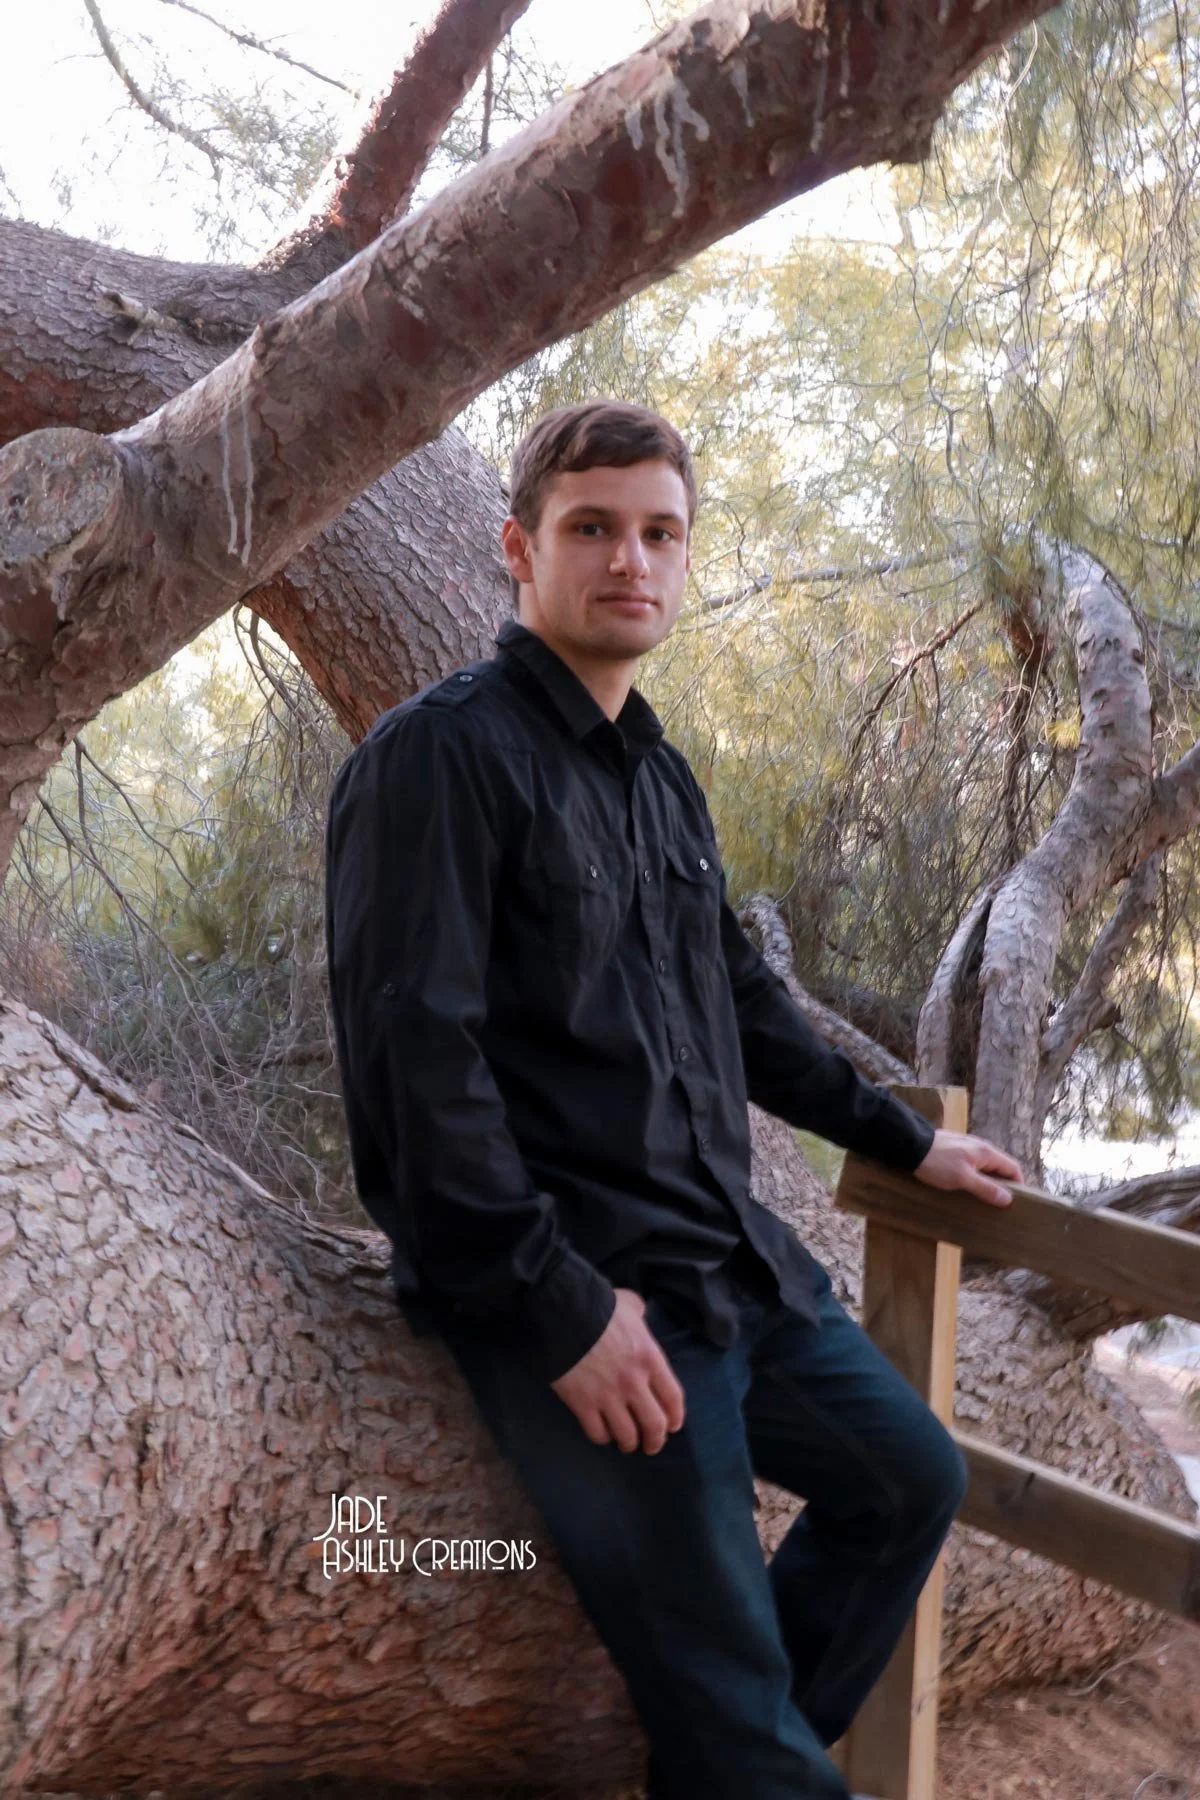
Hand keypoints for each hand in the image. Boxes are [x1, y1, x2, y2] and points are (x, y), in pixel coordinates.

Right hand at [551, 1287, 685, 1453]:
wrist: (562, 1314)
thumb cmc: (600, 1307)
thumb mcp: (630, 1304)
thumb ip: (641, 1315)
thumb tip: (640, 1316)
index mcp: (650, 1359)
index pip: (674, 1399)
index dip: (676, 1418)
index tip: (673, 1426)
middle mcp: (634, 1383)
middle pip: (654, 1425)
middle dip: (655, 1441)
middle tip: (651, 1445)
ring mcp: (608, 1397)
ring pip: (627, 1436)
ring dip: (629, 1443)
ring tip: (626, 1442)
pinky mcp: (583, 1405)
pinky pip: (598, 1433)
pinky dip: (602, 1437)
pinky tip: (603, 1432)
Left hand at [913, 1128, 1022, 1206]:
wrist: (911, 1145)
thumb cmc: (938, 1163)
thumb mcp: (963, 1178)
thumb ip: (986, 1188)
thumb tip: (1009, 1198)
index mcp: (987, 1152)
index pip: (1013, 1168)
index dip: (1018, 1185)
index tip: (1016, 1203)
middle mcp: (981, 1147)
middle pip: (1000, 1167)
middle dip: (1002, 1185)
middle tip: (998, 1204)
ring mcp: (967, 1147)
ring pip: (985, 1167)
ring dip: (987, 1181)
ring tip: (983, 1199)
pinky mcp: (955, 1149)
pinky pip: (972, 1165)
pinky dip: (975, 1176)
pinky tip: (966, 1187)